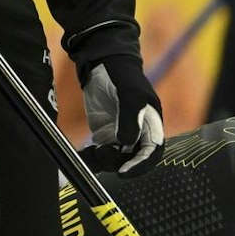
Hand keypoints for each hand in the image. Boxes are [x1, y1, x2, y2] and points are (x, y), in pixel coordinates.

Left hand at [80, 53, 164, 174]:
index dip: (140, 165)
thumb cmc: (122, 76)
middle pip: (132, 158)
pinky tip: (83, 155)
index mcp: (151, 125)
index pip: (151, 152)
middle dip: (118, 161)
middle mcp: (138, 134)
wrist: (101, 64)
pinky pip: (100, 153)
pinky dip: (92, 157)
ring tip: (89, 153)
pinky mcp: (105, 135)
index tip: (124, 172)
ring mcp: (121, 135)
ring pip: (115, 158)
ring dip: (103, 160)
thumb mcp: (128, 95)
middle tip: (101, 153)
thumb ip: (130, 119)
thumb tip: (127, 142)